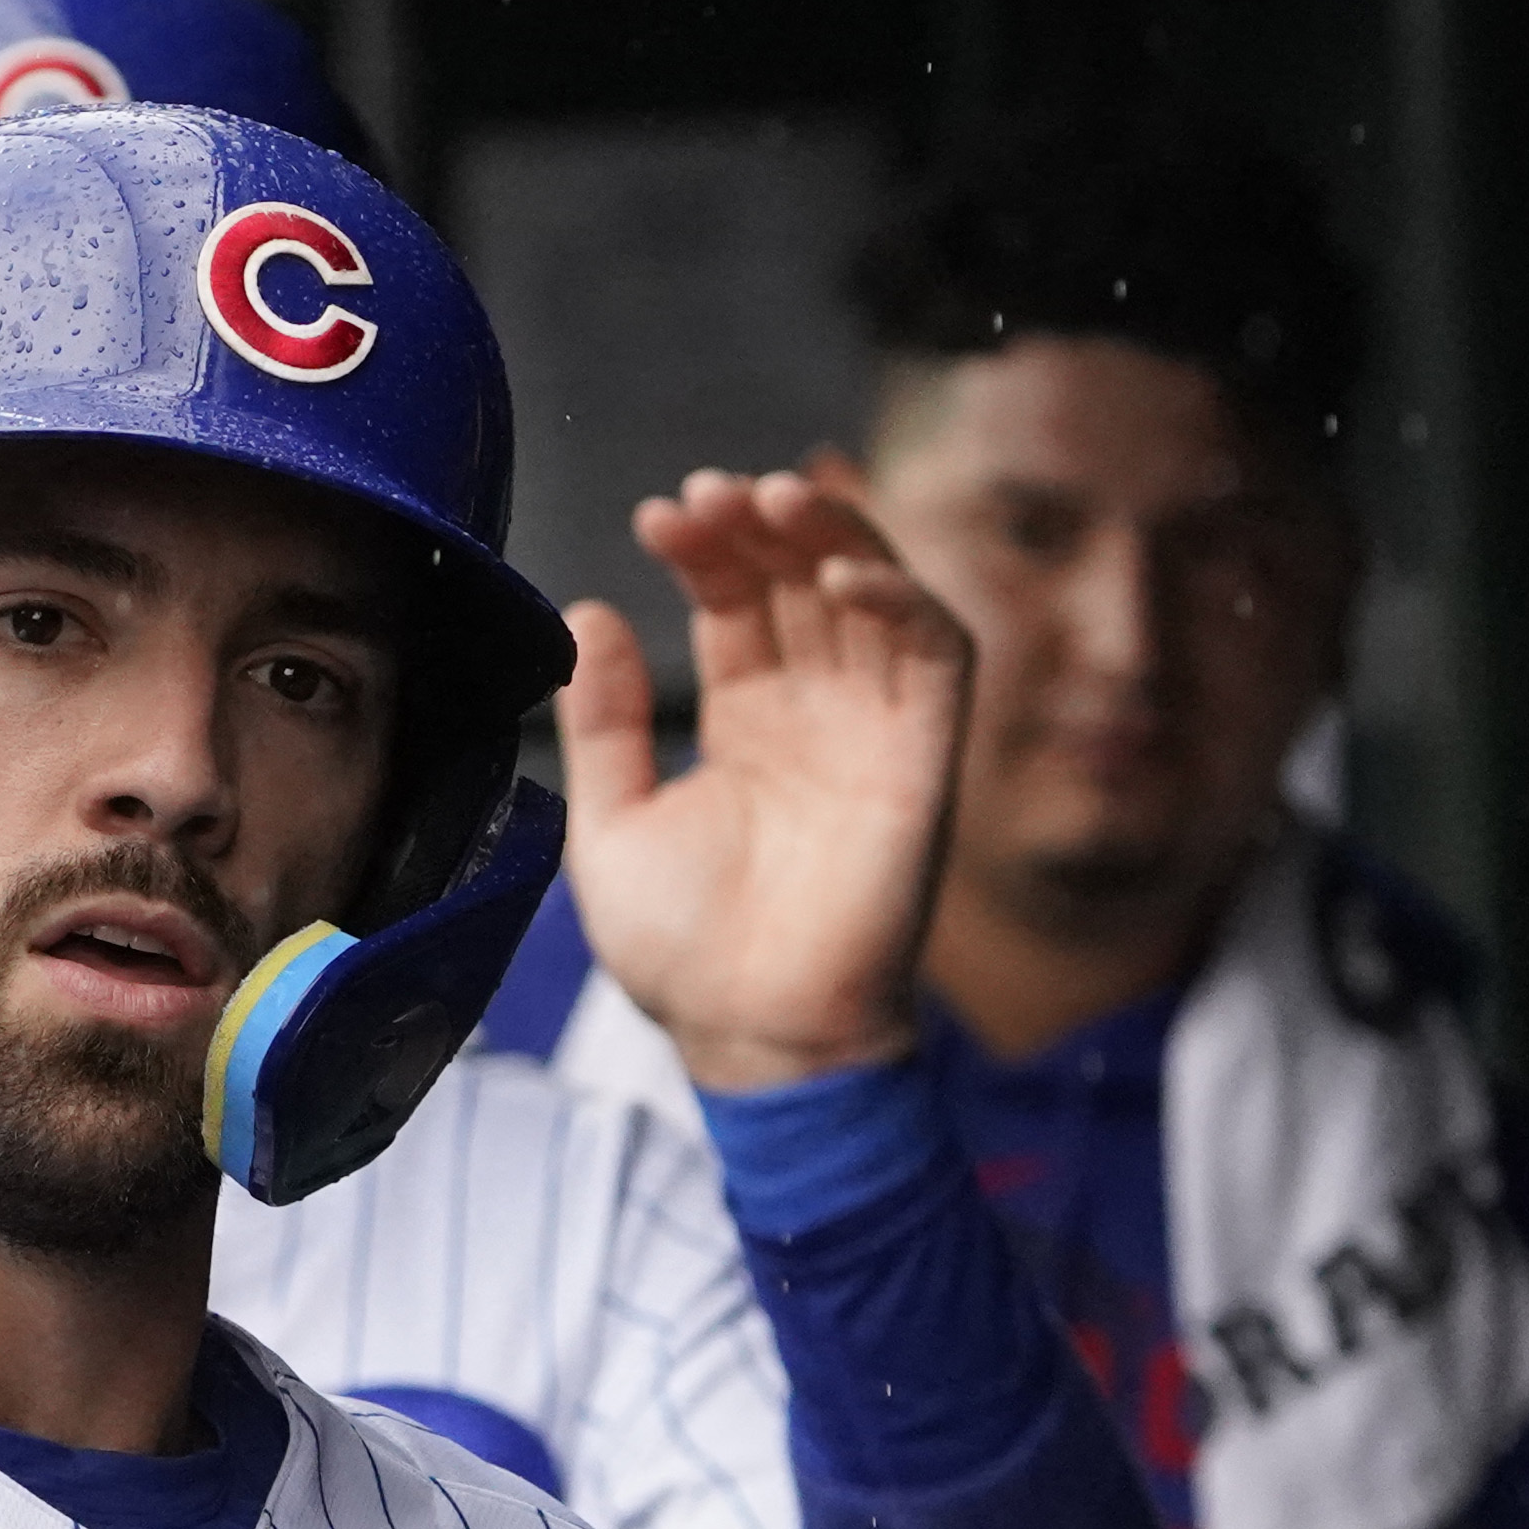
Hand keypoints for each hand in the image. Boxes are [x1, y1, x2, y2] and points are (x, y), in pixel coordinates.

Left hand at [552, 468, 971, 1093]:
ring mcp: (872, 731)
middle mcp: (814, 714)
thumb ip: (605, 721)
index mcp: (746, 723)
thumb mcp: (610, 823)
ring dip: (832, 535)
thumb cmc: (683, 954)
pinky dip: (901, 602)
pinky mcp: (923, 759)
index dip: (708, 550)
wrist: (751, 1036)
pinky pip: (938, 657)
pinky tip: (840, 577)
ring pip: (875, 597)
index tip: (660, 516)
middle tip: (709, 493)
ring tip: (772, 496)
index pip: (738, 603)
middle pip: (802, 582)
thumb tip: (590, 613)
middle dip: (761, 522)